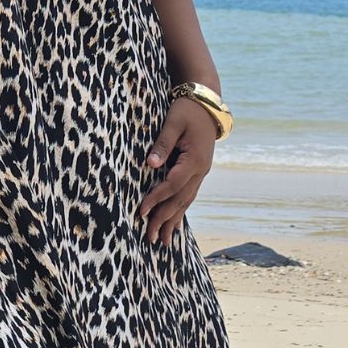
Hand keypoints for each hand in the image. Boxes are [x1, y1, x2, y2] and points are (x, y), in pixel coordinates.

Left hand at [138, 96, 217, 245]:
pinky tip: (175, 225)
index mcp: (194, 160)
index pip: (172, 185)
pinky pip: (188, 196)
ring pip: (186, 202)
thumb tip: (151, 164)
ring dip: (173, 221)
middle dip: (164, 219)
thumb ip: (163, 143)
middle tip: (149, 238)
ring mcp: (201, 173)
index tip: (141, 210)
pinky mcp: (198, 172)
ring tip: (162, 241)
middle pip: (180, 200)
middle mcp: (200, 171)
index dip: (156, 198)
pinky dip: (181, 211)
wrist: (207, 105)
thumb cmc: (186, 110)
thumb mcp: (173, 122)